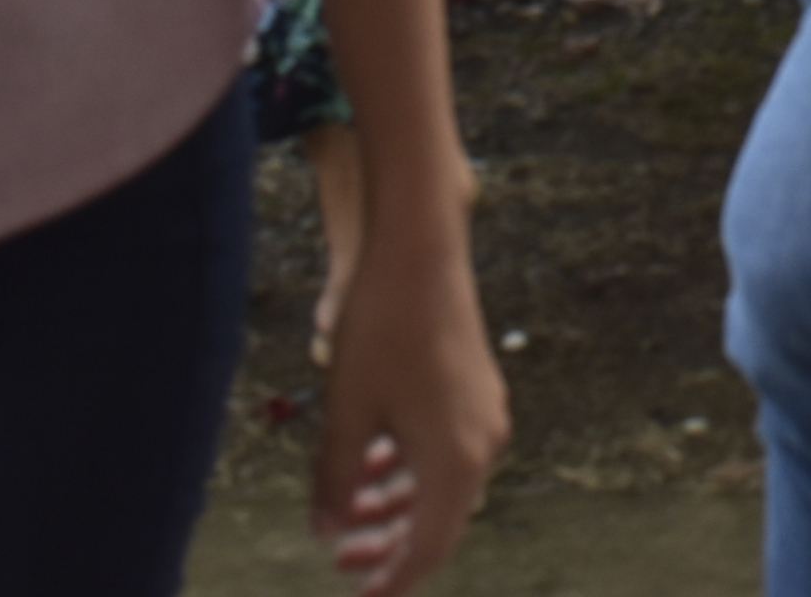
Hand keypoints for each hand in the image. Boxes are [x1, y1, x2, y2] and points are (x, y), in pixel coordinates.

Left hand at [307, 224, 506, 596]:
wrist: (418, 248)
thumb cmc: (379, 328)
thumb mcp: (345, 412)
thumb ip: (335, 481)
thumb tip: (328, 534)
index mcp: (455, 460)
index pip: (427, 549)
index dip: (391, 580)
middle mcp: (481, 443)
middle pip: (435, 521)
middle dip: (386, 545)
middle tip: (339, 560)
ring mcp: (482, 414)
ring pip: (437, 483)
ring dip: (391, 503)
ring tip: (342, 507)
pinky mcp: (474, 389)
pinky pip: (442, 448)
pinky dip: (405, 465)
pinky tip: (368, 456)